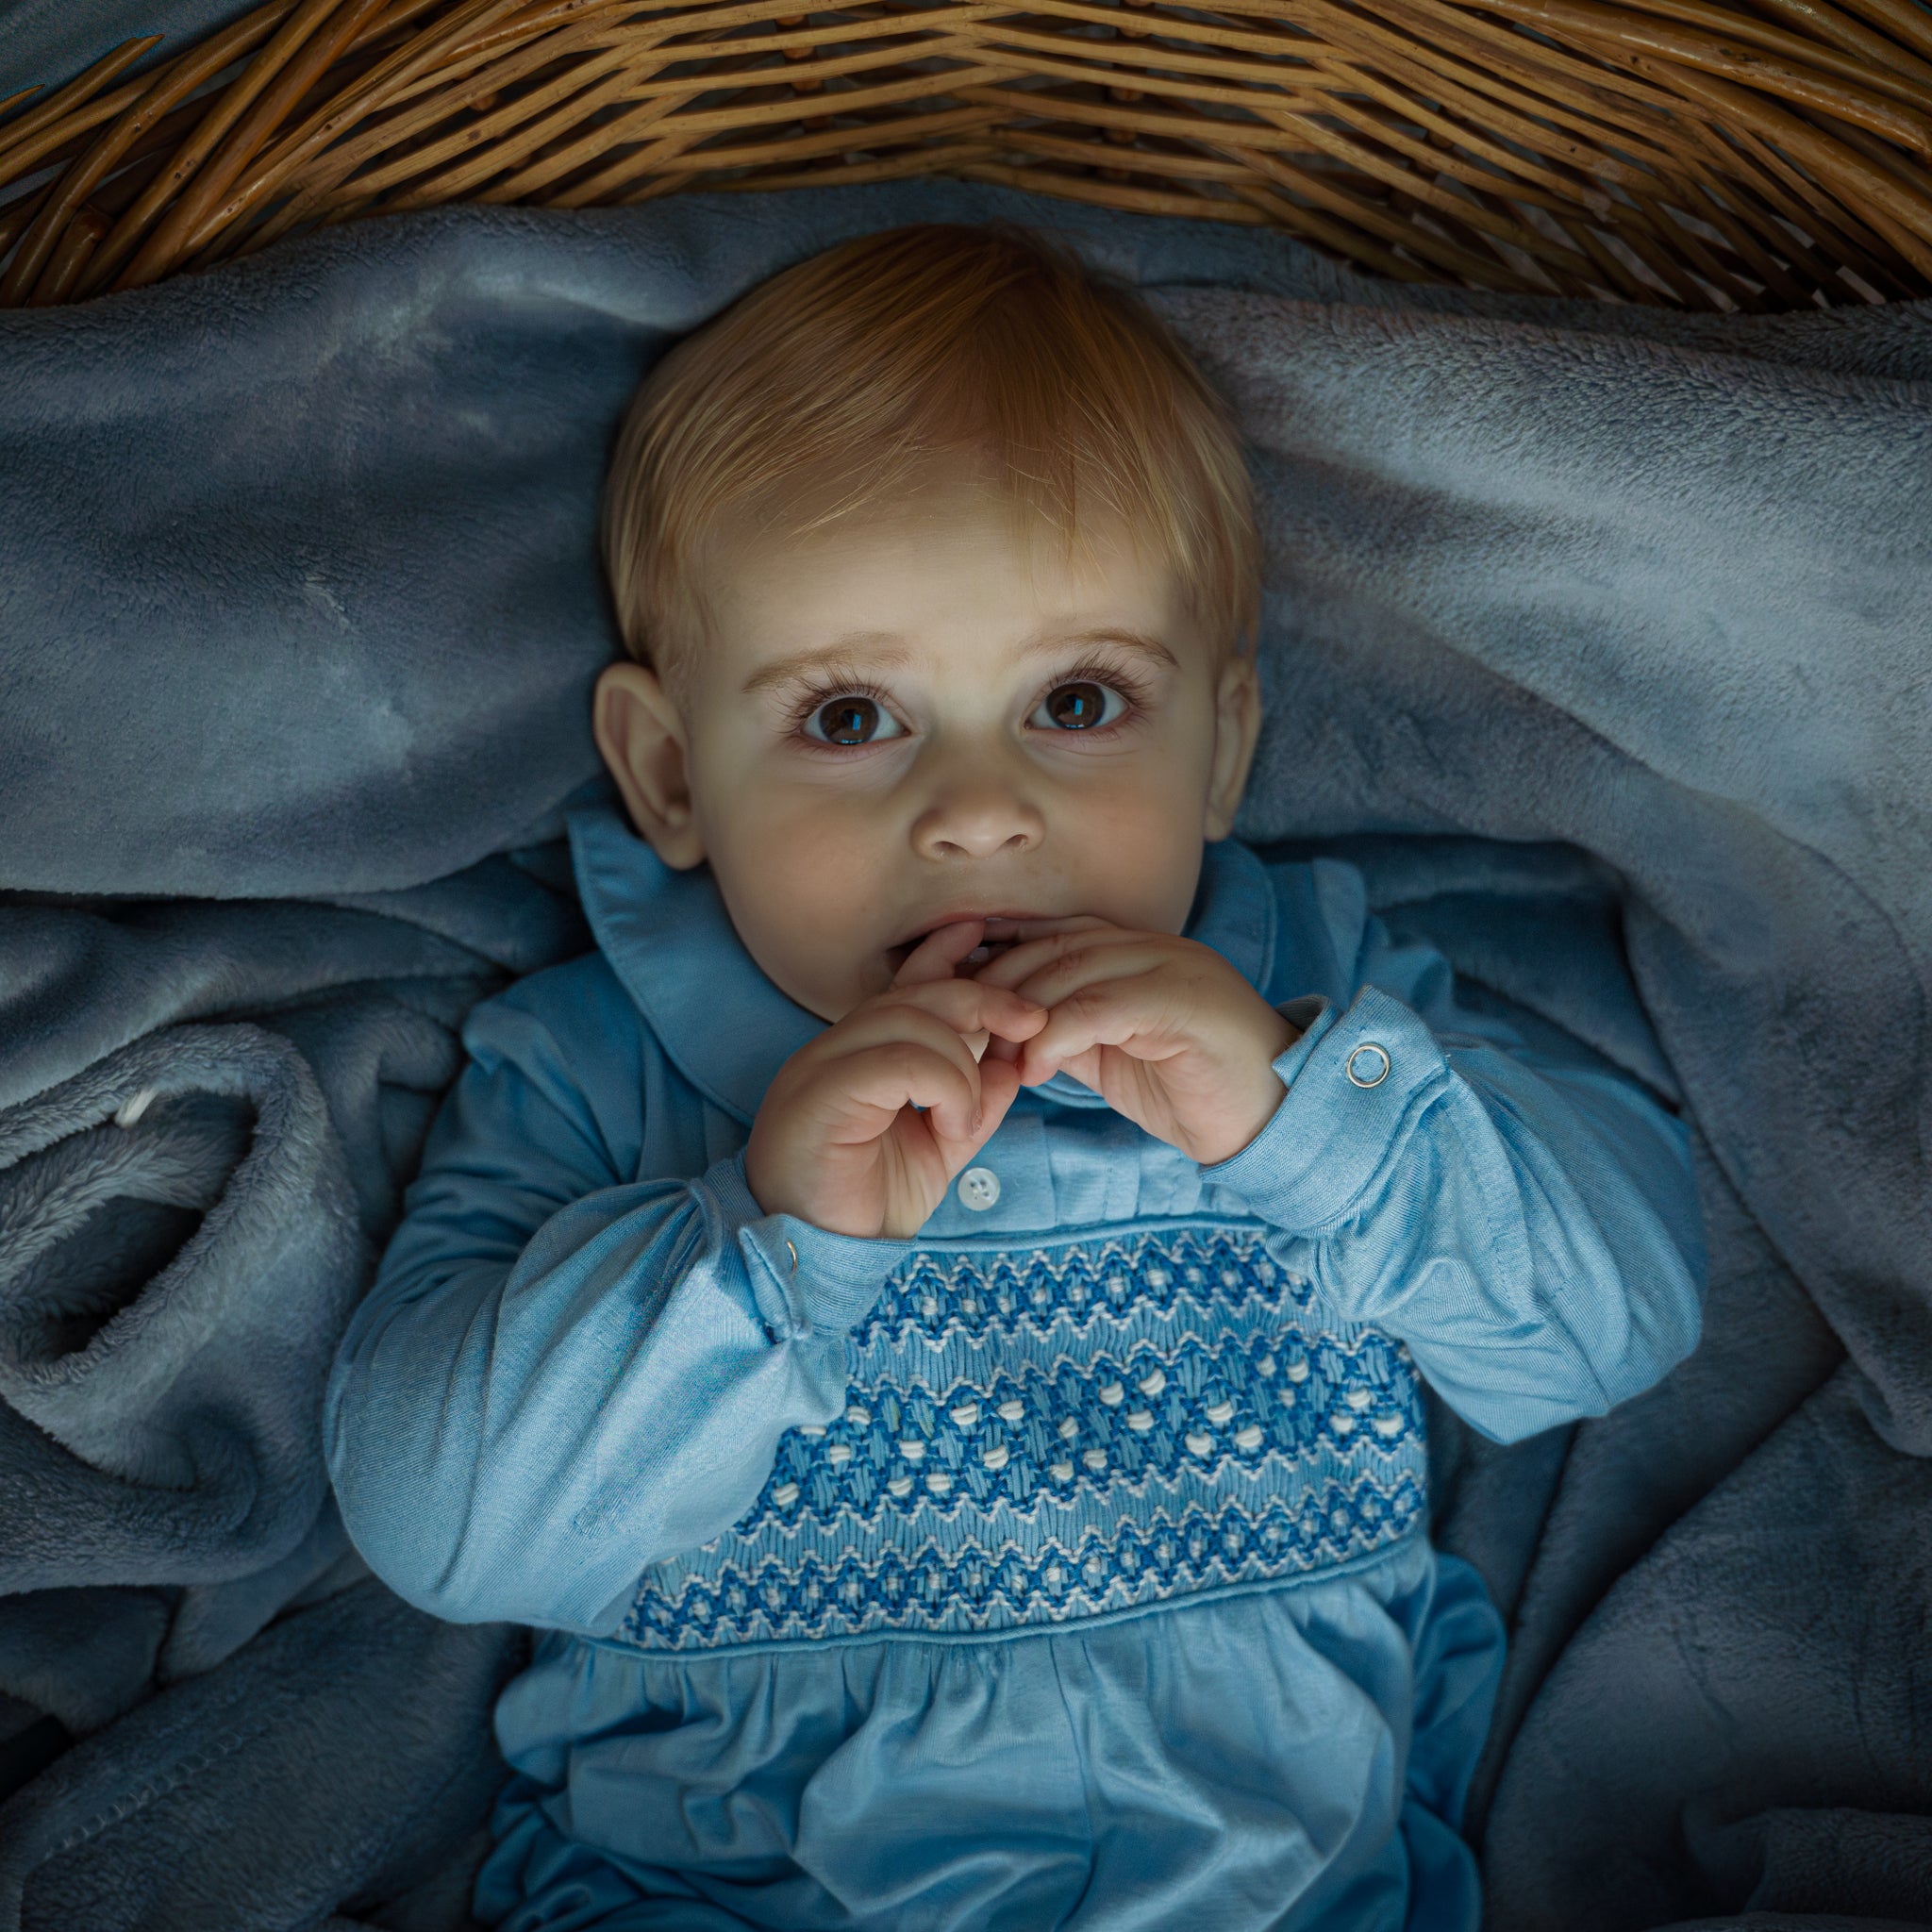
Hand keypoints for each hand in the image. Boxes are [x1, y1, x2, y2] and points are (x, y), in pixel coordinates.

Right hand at [745, 921, 1048, 1238]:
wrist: (814, 1260)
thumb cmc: (865, 1206)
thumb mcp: (936, 1149)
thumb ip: (973, 1104)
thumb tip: (1015, 1064)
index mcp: (855, 1056)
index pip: (901, 987)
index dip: (944, 958)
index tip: (986, 937)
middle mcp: (830, 1051)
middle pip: (913, 996)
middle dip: (981, 1000)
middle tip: (1030, 1022)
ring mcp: (818, 1069)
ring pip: (908, 1021)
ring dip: (963, 1062)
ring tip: (969, 1116)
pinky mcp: (818, 1097)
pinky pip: (895, 1061)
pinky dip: (944, 1084)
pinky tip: (954, 1122)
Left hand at [971, 921, 1298, 1165]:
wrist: (1274, 1119)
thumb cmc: (1194, 1090)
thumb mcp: (1115, 1056)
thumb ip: (1069, 1031)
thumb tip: (1006, 1033)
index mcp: (1136, 951)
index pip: (1050, 935)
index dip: (997, 962)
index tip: (955, 1001)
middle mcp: (1151, 946)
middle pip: (1051, 947)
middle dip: (996, 989)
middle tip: (962, 1036)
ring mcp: (1171, 966)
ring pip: (1071, 970)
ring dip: (1022, 1016)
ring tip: (994, 1061)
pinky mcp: (1182, 1001)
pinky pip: (1102, 1005)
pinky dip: (1059, 1034)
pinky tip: (1036, 1070)